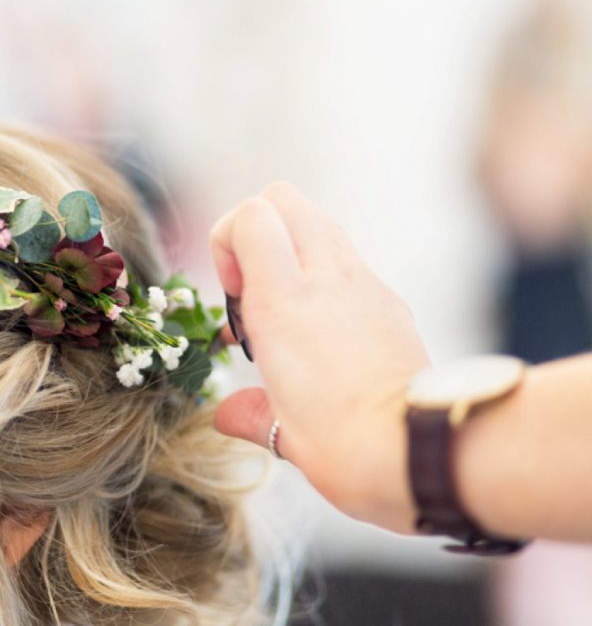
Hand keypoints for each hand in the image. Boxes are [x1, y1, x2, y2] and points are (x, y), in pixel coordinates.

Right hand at [209, 182, 430, 532]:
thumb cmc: (346, 444)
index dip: (226, 243)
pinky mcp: (390, 301)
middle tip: (252, 291)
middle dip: (255, 231)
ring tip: (285, 308)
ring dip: (291, 248)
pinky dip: (325, 276)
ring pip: (317, 221)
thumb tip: (228, 414)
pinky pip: (348, 261)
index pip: (249, 215)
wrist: (424, 451)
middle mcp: (325, 279)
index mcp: (285, 302)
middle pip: (283, 197)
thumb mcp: (282, 432)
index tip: (231, 298)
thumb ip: (246, 411)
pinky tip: (322, 331)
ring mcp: (364, 285)